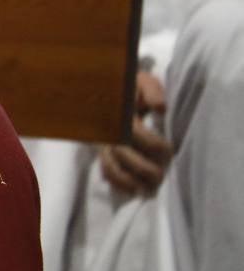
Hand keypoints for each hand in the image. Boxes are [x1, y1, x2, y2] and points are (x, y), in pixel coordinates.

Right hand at [99, 71, 171, 194]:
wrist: (108, 88)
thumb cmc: (131, 86)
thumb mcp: (142, 81)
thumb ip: (153, 92)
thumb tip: (161, 108)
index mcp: (118, 112)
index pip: (132, 132)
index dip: (151, 144)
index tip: (168, 148)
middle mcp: (107, 129)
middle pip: (121, 154)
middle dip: (142, 168)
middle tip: (160, 176)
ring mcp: (102, 142)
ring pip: (110, 166)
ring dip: (128, 180)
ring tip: (146, 188)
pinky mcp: (101, 150)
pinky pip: (105, 170)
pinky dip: (118, 182)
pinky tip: (133, 188)